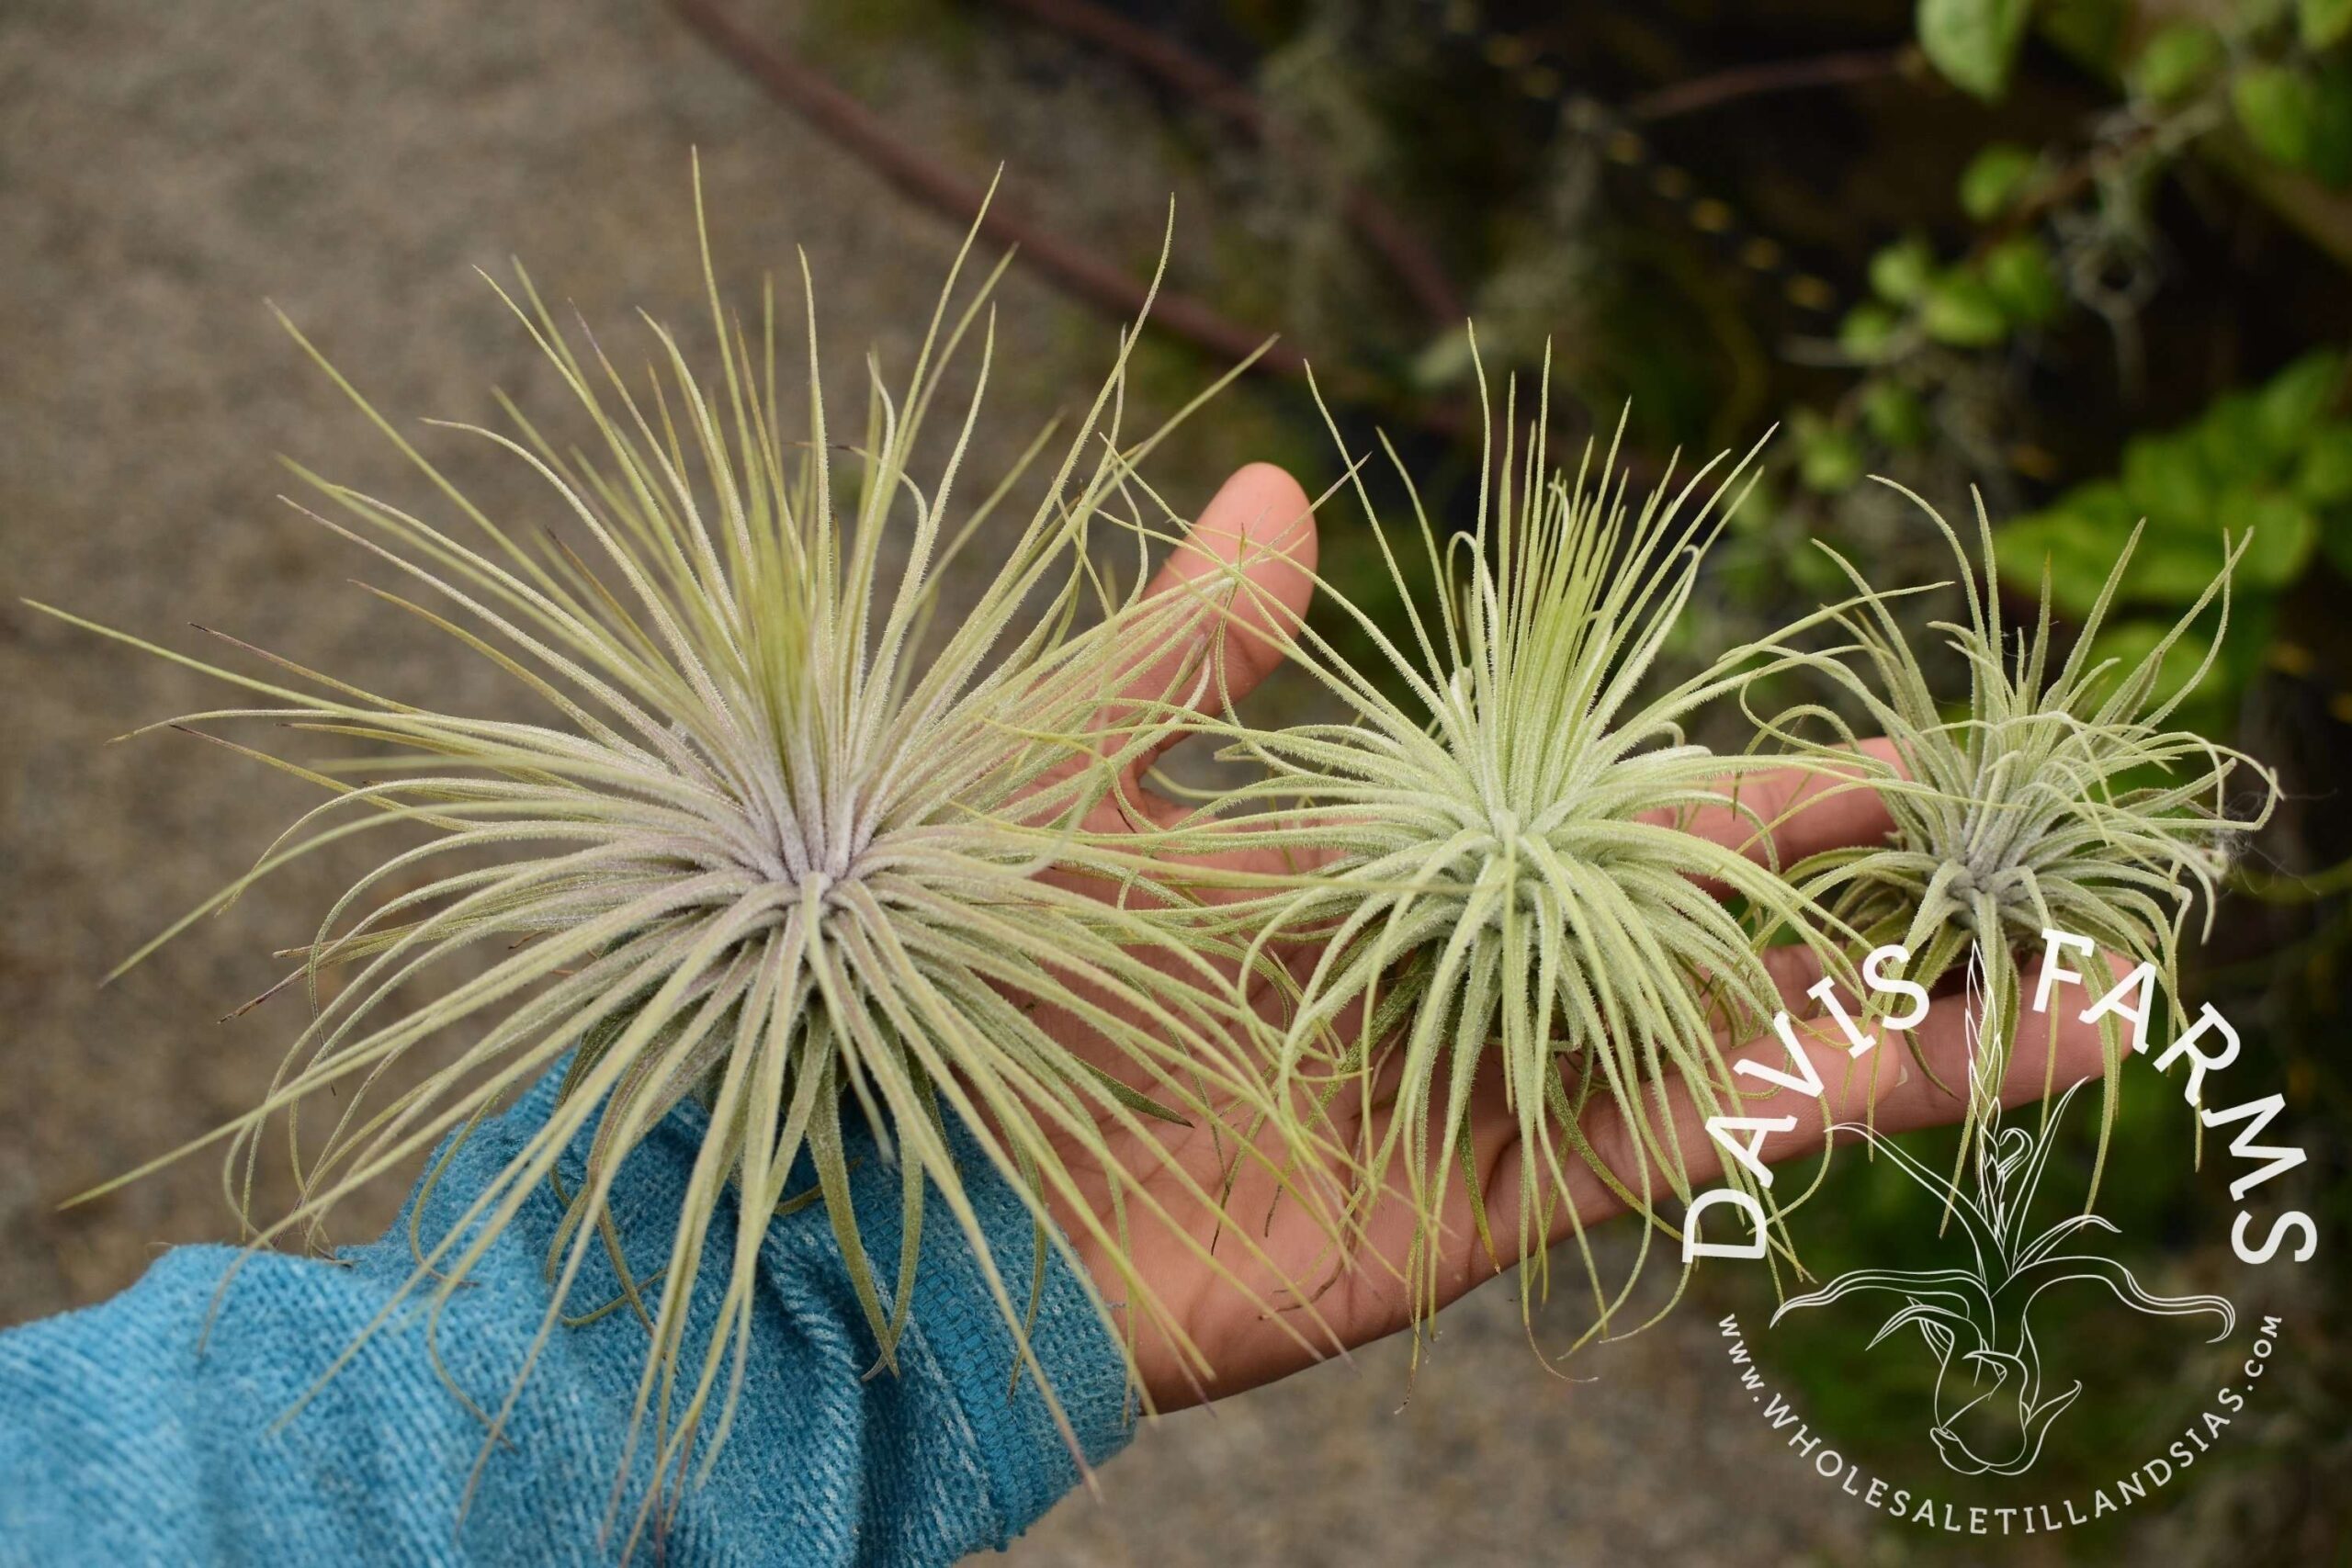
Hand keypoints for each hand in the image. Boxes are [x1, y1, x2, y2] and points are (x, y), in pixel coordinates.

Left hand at [1023, 462, 2108, 1411]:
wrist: (906, 1181)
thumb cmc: (960, 971)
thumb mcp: (1065, 775)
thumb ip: (1184, 658)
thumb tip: (1272, 494)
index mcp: (1371, 879)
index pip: (1592, 822)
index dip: (1736, 796)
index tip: (1876, 760)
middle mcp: (1449, 989)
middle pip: (1693, 931)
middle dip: (1852, 892)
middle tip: (2012, 841)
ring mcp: (1472, 1100)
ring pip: (1718, 1048)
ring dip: (1890, 1020)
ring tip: (2078, 985)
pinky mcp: (1469, 1207)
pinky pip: (1657, 1146)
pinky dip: (1791, 1107)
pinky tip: (1929, 1067)